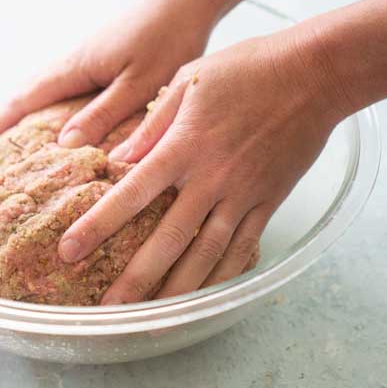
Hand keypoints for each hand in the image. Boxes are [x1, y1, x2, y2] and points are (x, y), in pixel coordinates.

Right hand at [0, 0, 213, 144]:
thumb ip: (104, 114)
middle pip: (27, 99)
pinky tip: (63, 132)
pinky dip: (55, 115)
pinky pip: (68, 95)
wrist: (188, 1)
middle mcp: (74, 65)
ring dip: (27, 123)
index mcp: (75, 68)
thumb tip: (63, 145)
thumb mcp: (139, 84)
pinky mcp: (103, 65)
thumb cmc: (168, 38)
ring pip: (47, 97)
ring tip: (16, 154)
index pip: (23, 101)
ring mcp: (87, 64)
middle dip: (3, 129)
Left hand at [57, 31, 349, 303]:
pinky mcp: (268, 202)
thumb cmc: (247, 68)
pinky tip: (205, 296)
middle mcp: (212, 178)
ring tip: (152, 319)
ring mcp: (243, 195)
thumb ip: (151, 123)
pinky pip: (244, 248)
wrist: (316, 74)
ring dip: (178, 290)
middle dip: (136, 278)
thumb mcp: (189, 81)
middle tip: (109, 310)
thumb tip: (117, 159)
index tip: (70, 250)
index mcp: (184, 146)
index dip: (98, 225)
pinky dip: (223, 276)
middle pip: (169, 238)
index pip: (132, 194)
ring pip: (207, 254)